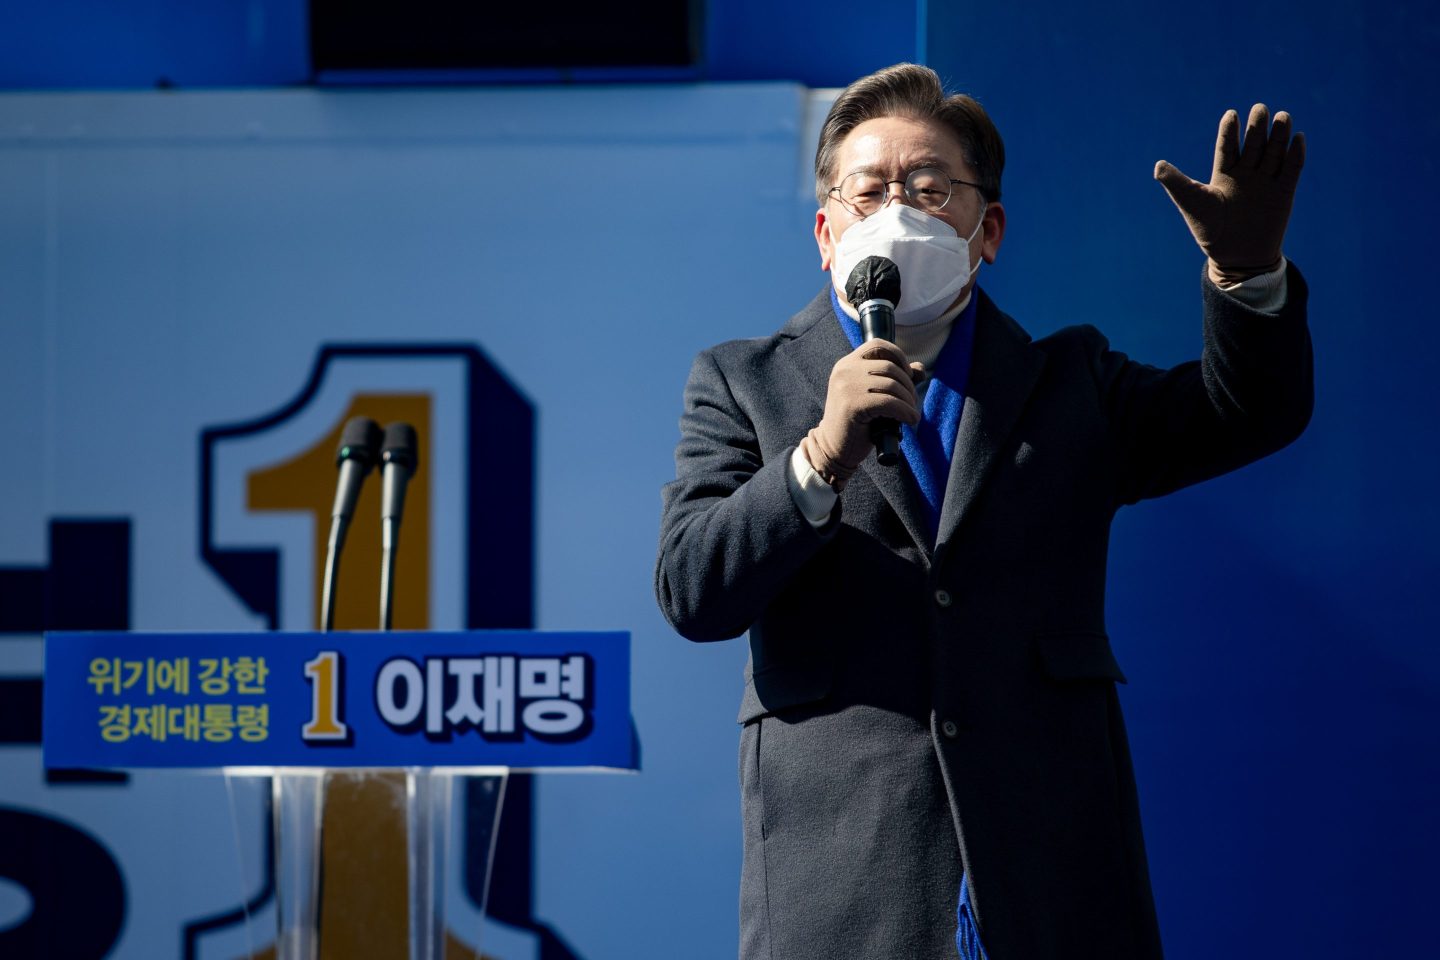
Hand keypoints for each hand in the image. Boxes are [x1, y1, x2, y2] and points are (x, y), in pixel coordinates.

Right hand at [800, 341, 923, 489]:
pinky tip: (910, 419)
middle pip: (890, 366)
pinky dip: (905, 411)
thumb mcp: (874, 395)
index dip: (899, 356)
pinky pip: (890, 402)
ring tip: (911, 412)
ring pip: (892, 384)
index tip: (908, 374)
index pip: (878, 345)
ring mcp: (846, 387)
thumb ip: (894, 379)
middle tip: (912, 402)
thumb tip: (920, 369)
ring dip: (909, 400)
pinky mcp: (853, 405)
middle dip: (908, 384)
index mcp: (846, 364)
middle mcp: (844, 370)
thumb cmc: (857, 422)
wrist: (833, 449)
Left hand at [1154, 104, 1304, 283]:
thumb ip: (1176, 184)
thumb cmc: (1210, 231)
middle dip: (1257, 127)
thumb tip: (1157, 166)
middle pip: (1253, 144)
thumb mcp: (1192, 204)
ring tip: (1281, 117)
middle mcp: (1246, 174)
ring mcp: (1266, 182)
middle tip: (1260, 109)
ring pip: (1274, 152)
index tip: (1231, 114)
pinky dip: (1295, 155)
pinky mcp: (1284, 193)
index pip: (1227, 146)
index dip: (1229, 131)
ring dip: (1278, 135)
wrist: (1236, 258)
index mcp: (1223, 174)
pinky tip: (1298, 139)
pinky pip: (1292, 170)